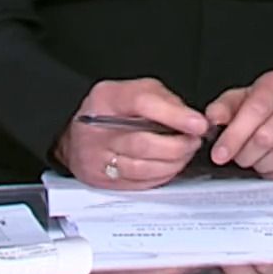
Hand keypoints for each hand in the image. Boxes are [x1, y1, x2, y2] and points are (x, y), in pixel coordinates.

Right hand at [55, 77, 207, 188]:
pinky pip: (138, 183)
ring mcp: (98, 158)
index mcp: (108, 98)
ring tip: (185, 154)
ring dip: (172, 163)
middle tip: (194, 141)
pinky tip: (169, 167)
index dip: (175, 115)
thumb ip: (162, 100)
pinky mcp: (102, 181)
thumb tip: (190, 118)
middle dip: (178, 145)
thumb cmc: (110, 109)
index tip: (198, 124)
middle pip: (144, 142)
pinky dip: (160, 177)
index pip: (144, 104)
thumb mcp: (134, 90)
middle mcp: (99, 129)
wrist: (75, 133)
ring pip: (143, 168)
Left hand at [205, 69, 272, 178]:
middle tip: (239, 155)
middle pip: (265, 137)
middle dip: (245, 153)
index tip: (219, 154)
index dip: (234, 136)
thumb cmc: (262, 108)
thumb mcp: (238, 101)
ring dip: (262, 164)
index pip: (254, 110)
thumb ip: (222, 109)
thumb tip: (213, 119)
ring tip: (257, 158)